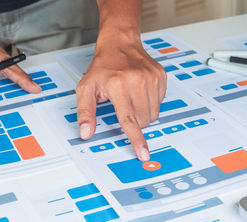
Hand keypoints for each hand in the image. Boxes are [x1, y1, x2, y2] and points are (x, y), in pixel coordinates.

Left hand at [76, 34, 166, 160]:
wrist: (119, 44)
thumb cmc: (102, 67)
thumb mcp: (86, 88)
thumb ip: (85, 112)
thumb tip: (86, 132)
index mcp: (118, 85)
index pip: (129, 119)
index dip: (136, 139)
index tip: (143, 153)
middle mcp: (137, 81)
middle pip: (143, 119)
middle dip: (134, 121)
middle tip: (123, 107)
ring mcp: (151, 78)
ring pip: (153, 113)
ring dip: (143, 113)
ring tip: (131, 99)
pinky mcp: (161, 76)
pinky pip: (160, 102)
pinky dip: (150, 103)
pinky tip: (140, 92)